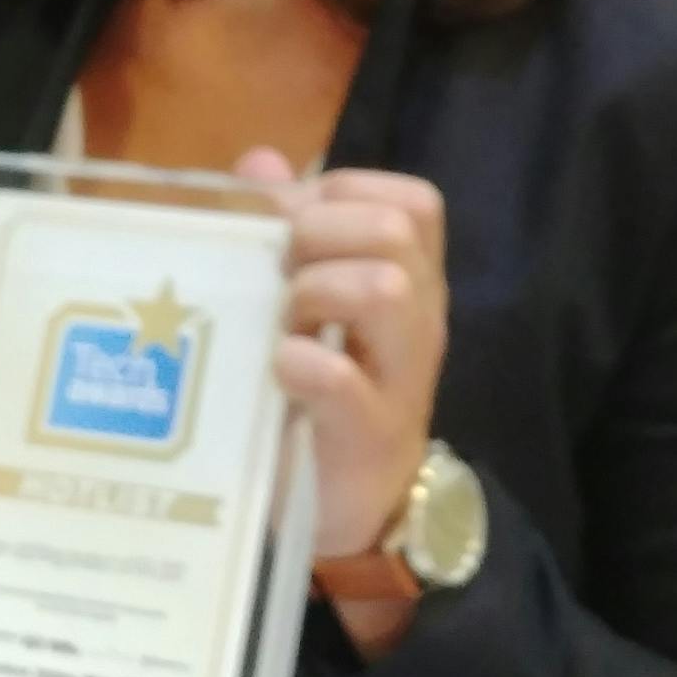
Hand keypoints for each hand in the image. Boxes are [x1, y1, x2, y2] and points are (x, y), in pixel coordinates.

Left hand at [246, 152, 451, 653]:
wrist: (350, 513)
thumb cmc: (320, 398)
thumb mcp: (305, 307)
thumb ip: (285, 231)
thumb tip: (258, 162)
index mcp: (408, 281)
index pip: (409, 201)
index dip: (340, 194)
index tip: (288, 228)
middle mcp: (418, 319)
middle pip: (397, 228)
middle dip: (321, 232)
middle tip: (279, 273)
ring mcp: (402, 377)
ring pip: (386, 287)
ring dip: (317, 290)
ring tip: (283, 322)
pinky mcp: (371, 435)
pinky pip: (345, 380)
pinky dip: (303, 363)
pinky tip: (278, 367)